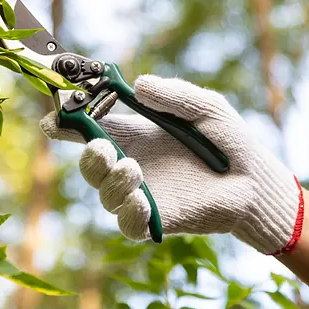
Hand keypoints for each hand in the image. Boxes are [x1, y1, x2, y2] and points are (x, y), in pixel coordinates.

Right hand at [41, 75, 302, 254]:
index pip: (91, 126)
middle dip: (86, 155)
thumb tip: (138, 85)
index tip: (54, 117)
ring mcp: (142, 193)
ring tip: (134, 170)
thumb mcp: (204, 105)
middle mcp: (131, 162)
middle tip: (100, 147)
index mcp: (135, 132)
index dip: (68, 121)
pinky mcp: (157, 220)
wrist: (255, 179)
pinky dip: (128, 212)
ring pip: (105, 193)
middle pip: (90, 162)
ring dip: (111, 181)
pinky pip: (129, 223)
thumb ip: (173, 95)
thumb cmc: (227, 138)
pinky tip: (141, 200)